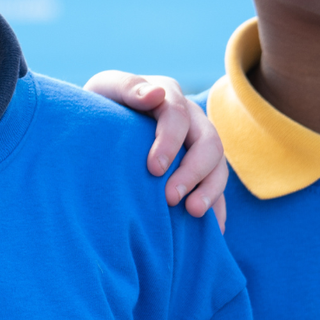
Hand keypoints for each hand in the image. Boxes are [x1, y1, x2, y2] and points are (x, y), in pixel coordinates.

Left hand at [83, 71, 229, 227]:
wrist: (100, 128)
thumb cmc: (101, 107)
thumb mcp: (107, 89)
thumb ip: (128, 88)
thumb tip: (156, 95)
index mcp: (169, 97)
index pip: (177, 115)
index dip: (169, 142)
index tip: (153, 169)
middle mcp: (191, 120)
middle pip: (209, 142)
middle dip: (194, 171)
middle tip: (171, 199)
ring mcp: (199, 146)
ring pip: (219, 166)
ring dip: (211, 191)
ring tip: (193, 214)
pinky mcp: (201, 171)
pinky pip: (217, 189)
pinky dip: (218, 209)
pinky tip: (213, 231)